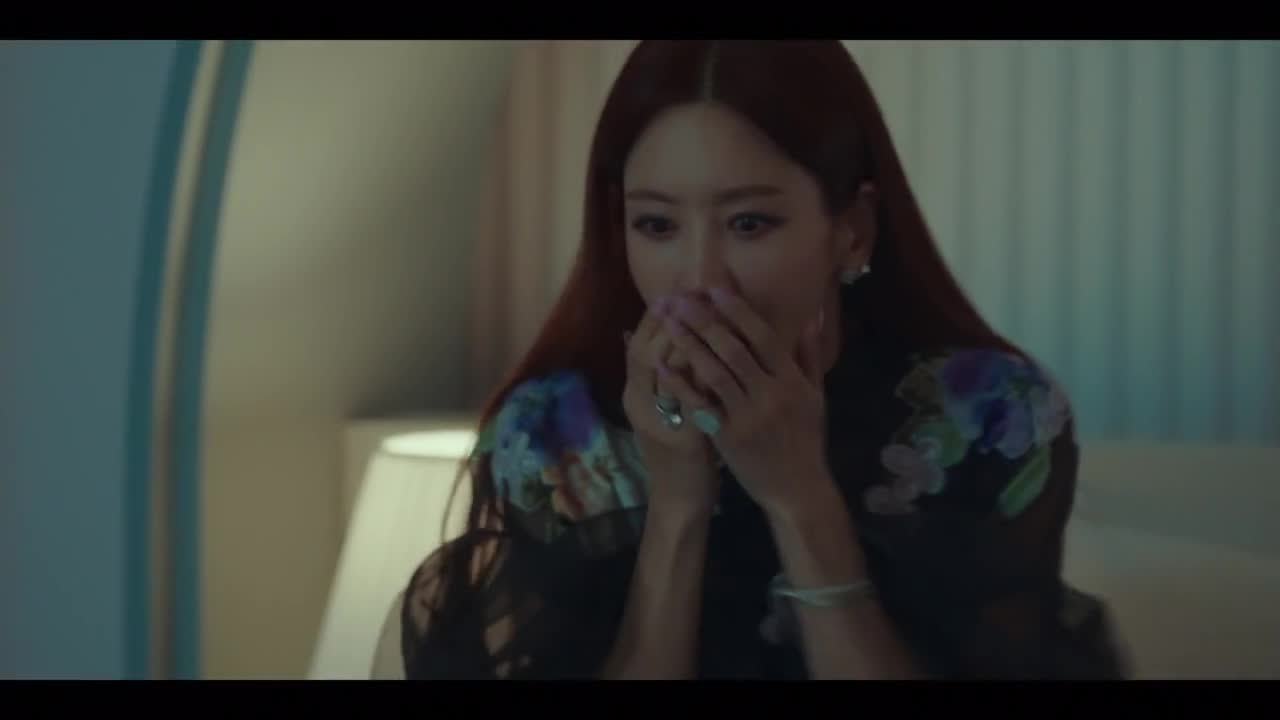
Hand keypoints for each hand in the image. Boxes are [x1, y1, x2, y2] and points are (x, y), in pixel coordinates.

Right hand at [622, 298, 721, 514]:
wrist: (680, 499)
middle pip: (648, 350)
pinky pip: (691, 402)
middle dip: (672, 319)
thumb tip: (656, 335)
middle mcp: (639, 403)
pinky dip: (705, 379)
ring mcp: (658, 422)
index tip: (678, 287)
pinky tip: (724, 360)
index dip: (658, 314)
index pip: (642, 342)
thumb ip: (665, 374)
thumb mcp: (666, 409)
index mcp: (636, 392)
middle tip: (692, 291)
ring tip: (708, 314)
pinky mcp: (681, 440)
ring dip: (687, 342)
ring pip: (666, 373)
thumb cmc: (678, 451)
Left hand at [659, 288, 831, 516]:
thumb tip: (812, 317)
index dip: (738, 312)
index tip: (715, 289)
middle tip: (681, 298)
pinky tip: (661, 366)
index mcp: (792, 382)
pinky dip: (680, 384)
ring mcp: (747, 417)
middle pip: (734, 350)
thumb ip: (810, 355)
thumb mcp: (815, 396)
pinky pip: (699, 405)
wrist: (797, 489)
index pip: (763, 338)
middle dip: (705, 321)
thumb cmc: (806, 440)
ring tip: (669, 321)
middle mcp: (770, 395)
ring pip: (714, 373)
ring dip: (689, 344)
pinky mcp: (727, 437)